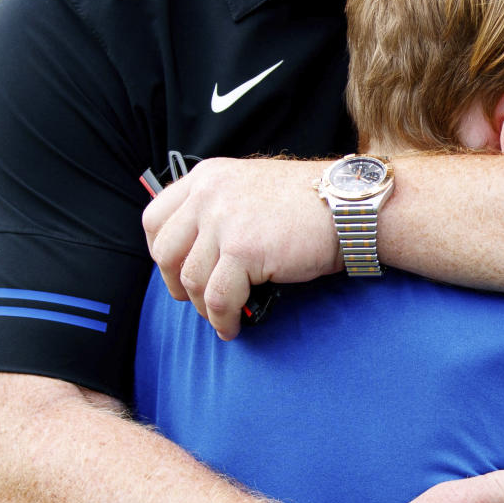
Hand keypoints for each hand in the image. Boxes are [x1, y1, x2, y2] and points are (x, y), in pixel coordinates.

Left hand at [143, 157, 340, 337]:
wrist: (348, 205)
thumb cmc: (310, 203)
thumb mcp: (251, 187)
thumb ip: (220, 207)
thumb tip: (198, 251)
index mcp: (207, 176)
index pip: (155, 218)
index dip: (162, 253)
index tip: (177, 271)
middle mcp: (208, 194)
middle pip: (165, 252)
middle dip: (177, 284)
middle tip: (198, 300)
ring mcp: (223, 220)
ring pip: (191, 279)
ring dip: (204, 307)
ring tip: (222, 317)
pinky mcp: (243, 249)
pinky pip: (218, 298)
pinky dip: (223, 319)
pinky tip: (233, 326)